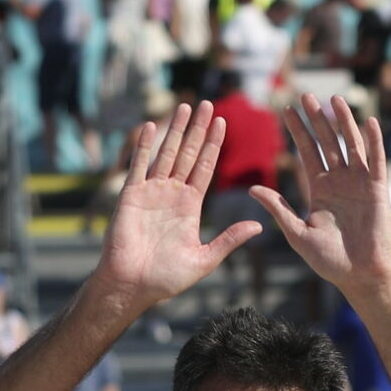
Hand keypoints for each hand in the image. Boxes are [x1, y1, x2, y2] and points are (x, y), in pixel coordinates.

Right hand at [95, 102, 261, 308]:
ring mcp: (151, 192)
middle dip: (199, 129)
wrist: (132, 286)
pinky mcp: (130, 196)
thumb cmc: (166, 278)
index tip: (223, 123)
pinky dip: (145, 146)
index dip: (213, 145)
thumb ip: (229, 239)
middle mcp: (171, 194)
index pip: (205, 168)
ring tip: (186, 107)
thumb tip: (259, 226)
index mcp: (190, 206)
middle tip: (209, 104)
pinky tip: (152, 126)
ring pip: (166, 154)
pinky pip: (138, 166)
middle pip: (188, 154)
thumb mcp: (205, 259)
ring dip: (176, 130)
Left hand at [250, 94, 390, 295]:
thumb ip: (278, 209)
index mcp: (319, 189)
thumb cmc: (329, 260)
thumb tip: (252, 189)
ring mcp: (359, 184)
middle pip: (327, 143)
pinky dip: (373, 142)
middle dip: (317, 119)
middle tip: (306, 95)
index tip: (287, 110)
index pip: (306, 153)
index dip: (298, 131)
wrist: (359, 276)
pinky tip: (368, 121)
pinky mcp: (378, 191)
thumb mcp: (297, 232)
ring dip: (344, 122)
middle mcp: (339, 182)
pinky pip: (376, 161)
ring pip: (351, 146)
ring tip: (335, 99)